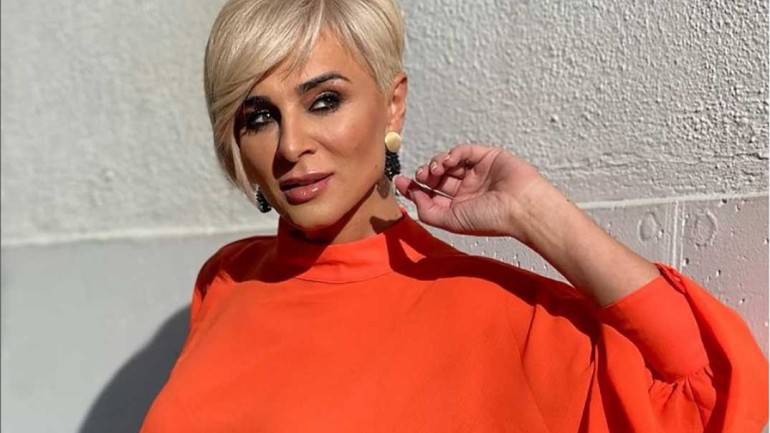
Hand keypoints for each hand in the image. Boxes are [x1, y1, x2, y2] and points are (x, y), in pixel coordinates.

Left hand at [395, 143, 658, 305]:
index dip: (415, 187)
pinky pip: (462, 152)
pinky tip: (446, 163)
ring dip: (436, 164)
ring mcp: (476, 172)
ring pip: (448, 163)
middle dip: (424, 175)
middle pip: (437, 177)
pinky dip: (451, 154)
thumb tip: (413, 196)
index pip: (432, 194)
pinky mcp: (485, 157)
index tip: (400, 181)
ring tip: (433, 171)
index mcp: (459, 206)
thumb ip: (429, 211)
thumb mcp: (452, 221)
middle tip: (418, 176)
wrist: (521, 206)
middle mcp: (466, 188)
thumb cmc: (490, 219)